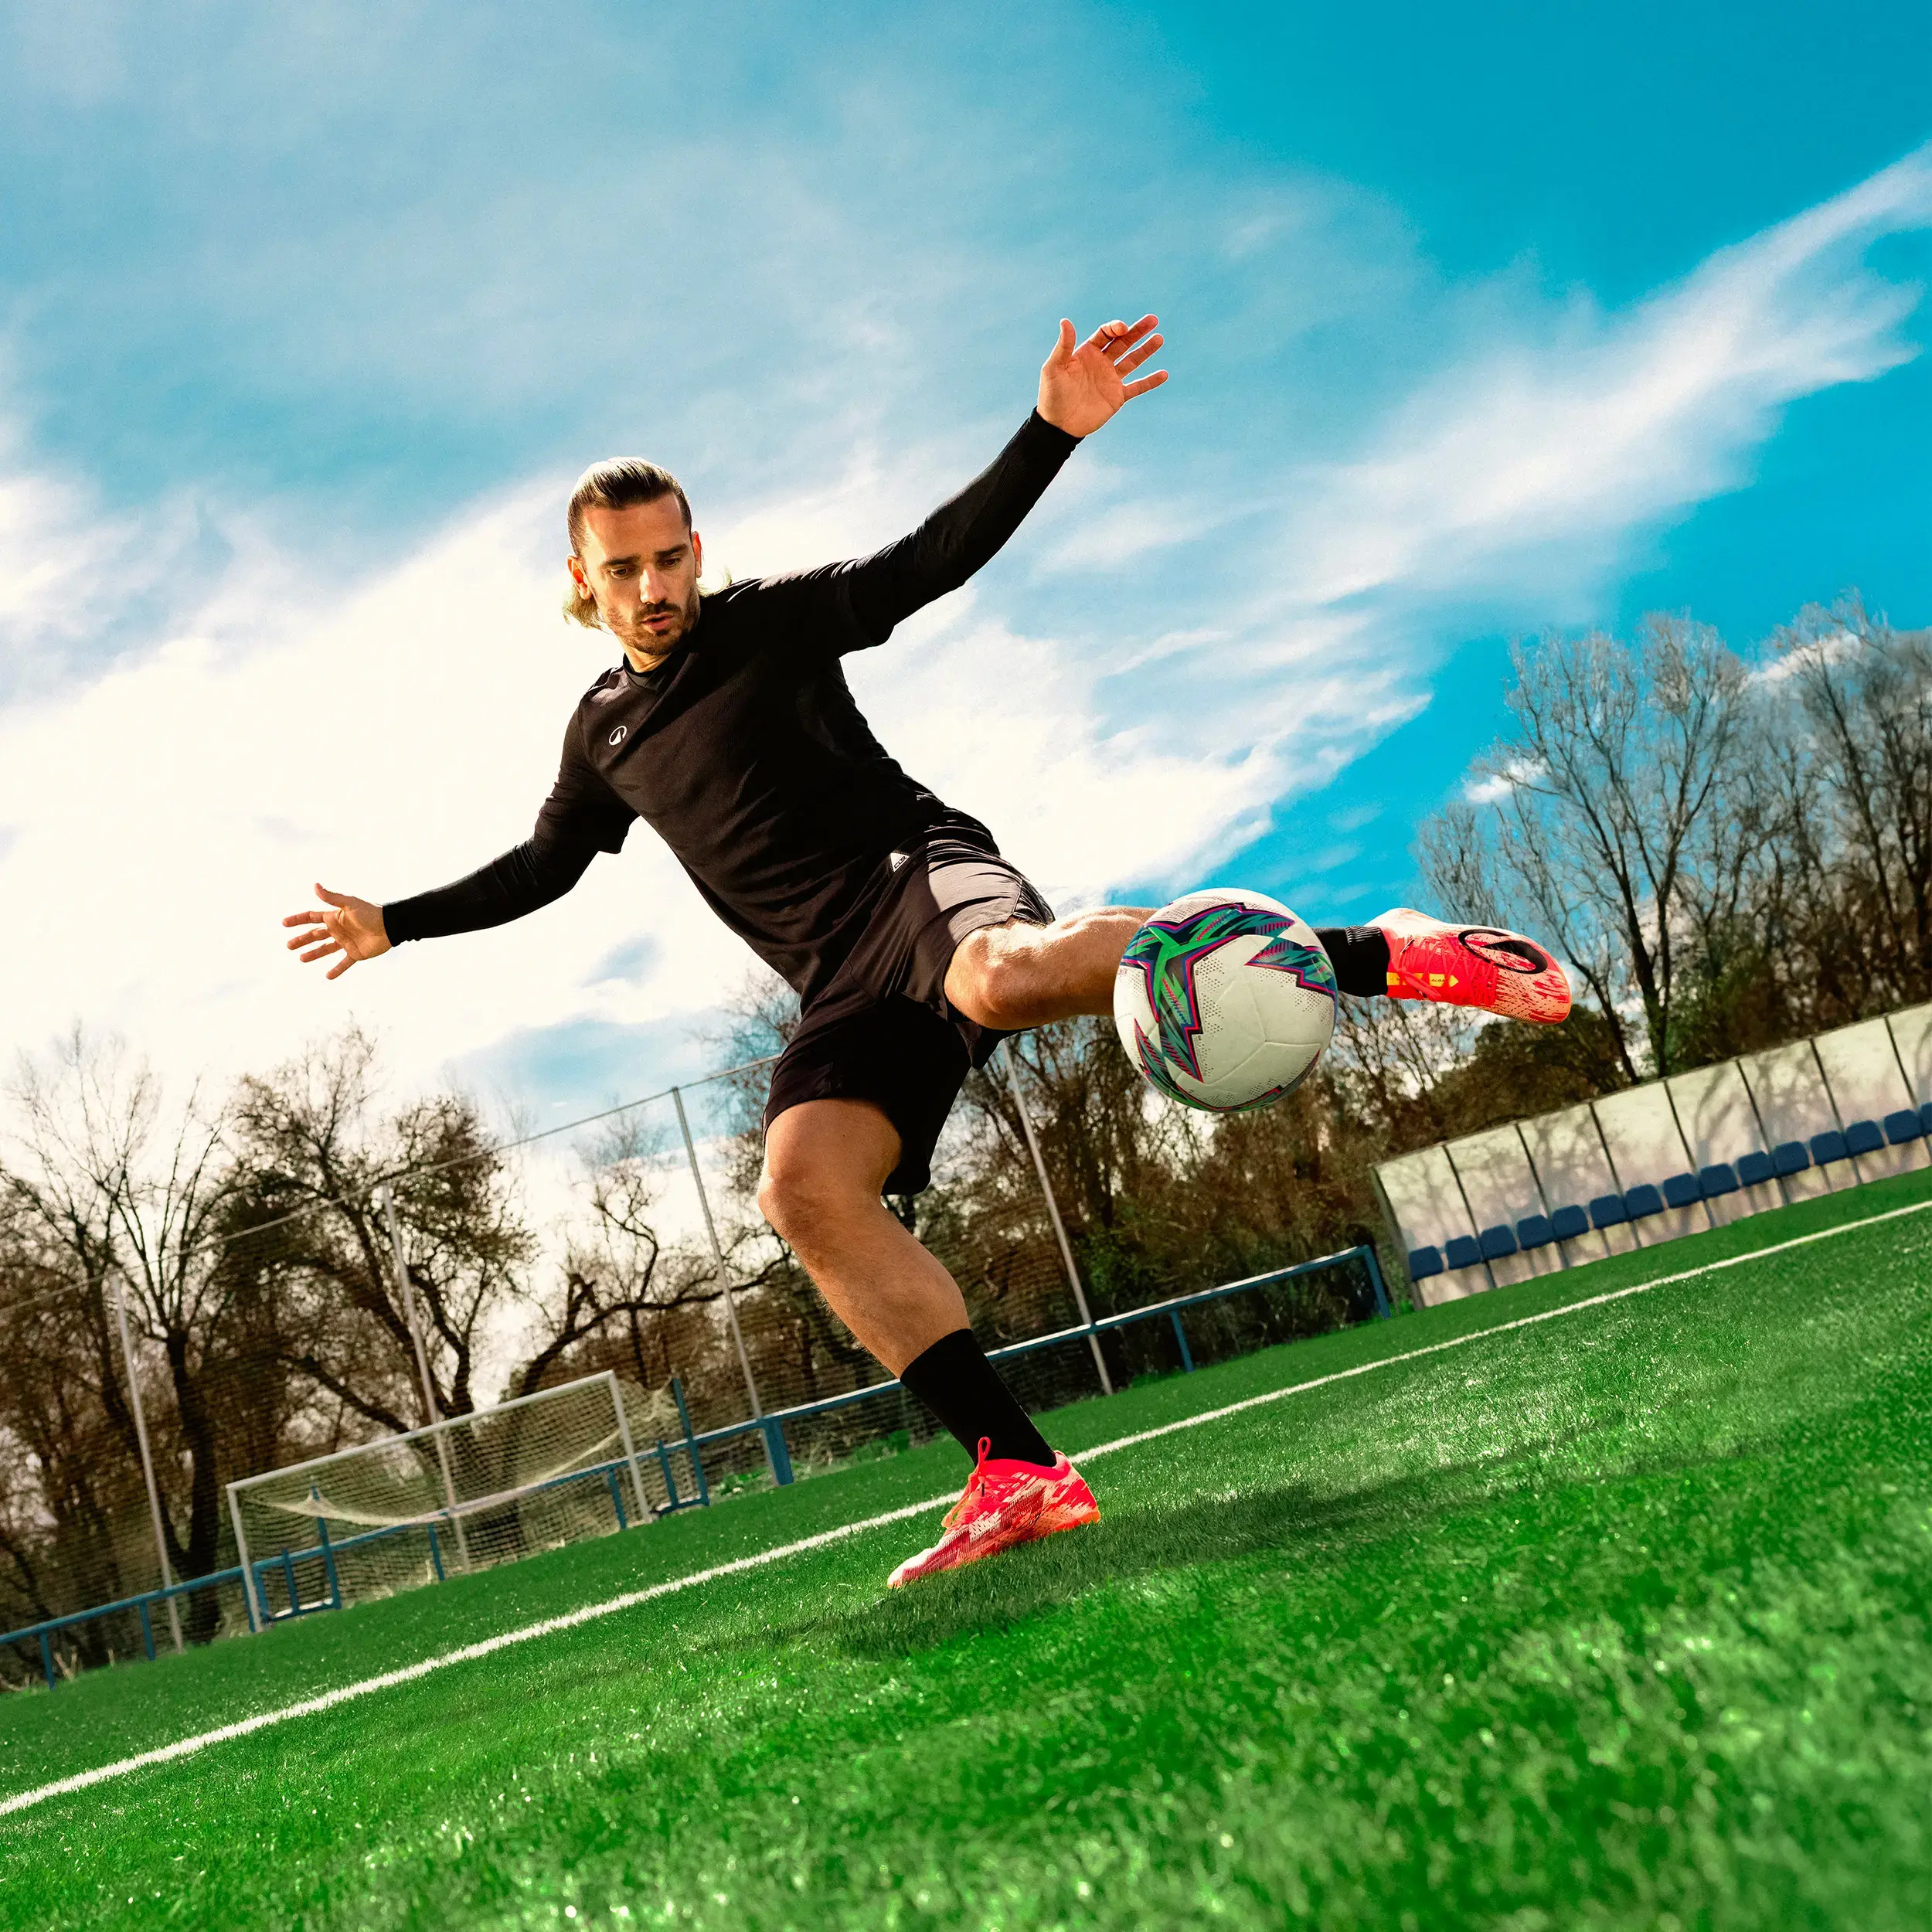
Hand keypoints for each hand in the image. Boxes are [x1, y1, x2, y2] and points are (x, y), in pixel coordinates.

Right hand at [283, 883, 390, 980]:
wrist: (391, 926)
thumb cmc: (371, 913)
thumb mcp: (349, 904)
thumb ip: (331, 897)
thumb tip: (314, 885)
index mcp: (335, 917)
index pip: (312, 917)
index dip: (298, 920)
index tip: (284, 923)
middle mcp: (339, 930)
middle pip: (316, 935)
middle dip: (302, 940)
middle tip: (288, 946)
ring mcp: (347, 942)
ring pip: (326, 949)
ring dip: (314, 954)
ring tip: (301, 959)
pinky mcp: (356, 953)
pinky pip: (344, 963)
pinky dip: (337, 970)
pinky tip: (328, 976)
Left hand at [1037, 314, 1166, 437]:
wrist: (1058, 426)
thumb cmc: (1052, 395)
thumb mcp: (1054, 368)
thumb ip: (1063, 346)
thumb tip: (1065, 320)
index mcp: (1087, 353)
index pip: (1105, 334)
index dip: (1115, 328)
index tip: (1122, 328)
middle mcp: (1101, 363)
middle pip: (1123, 342)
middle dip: (1137, 331)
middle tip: (1153, 320)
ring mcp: (1110, 380)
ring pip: (1132, 361)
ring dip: (1146, 350)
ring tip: (1159, 339)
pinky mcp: (1117, 397)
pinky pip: (1137, 387)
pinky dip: (1150, 382)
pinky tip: (1164, 374)